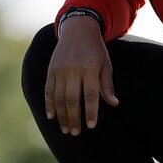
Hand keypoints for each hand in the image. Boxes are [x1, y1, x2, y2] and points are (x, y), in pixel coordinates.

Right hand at [44, 15, 116, 135]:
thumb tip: (114, 104)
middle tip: (75, 133)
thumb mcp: (106, 64)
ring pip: (58, 97)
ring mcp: (60, 70)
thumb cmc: (95, 49)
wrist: (77, 29)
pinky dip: (49, 104)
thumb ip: (107, 85)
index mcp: (90, 69)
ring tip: (65, 129)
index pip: (90, 95)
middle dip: (73, 118)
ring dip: (61, 115)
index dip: (90, 112)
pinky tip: (52, 116)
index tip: (91, 126)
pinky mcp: (51, 70)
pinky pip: (48, 90)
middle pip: (72, 99)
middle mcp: (73, 70)